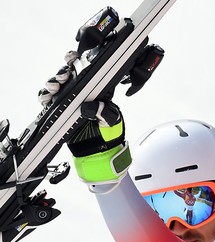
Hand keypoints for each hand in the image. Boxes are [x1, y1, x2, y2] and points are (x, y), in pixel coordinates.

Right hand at [39, 52, 130, 188]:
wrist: (98, 151)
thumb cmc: (109, 133)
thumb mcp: (112, 121)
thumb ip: (104, 112)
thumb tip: (90, 106)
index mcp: (97, 91)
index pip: (87, 72)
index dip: (78, 61)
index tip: (72, 58)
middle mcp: (81, 93)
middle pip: (67, 76)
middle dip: (62, 72)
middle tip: (63, 76)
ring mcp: (69, 101)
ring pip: (56, 86)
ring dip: (52, 83)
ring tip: (54, 87)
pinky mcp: (59, 111)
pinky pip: (48, 100)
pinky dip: (44, 96)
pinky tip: (46, 98)